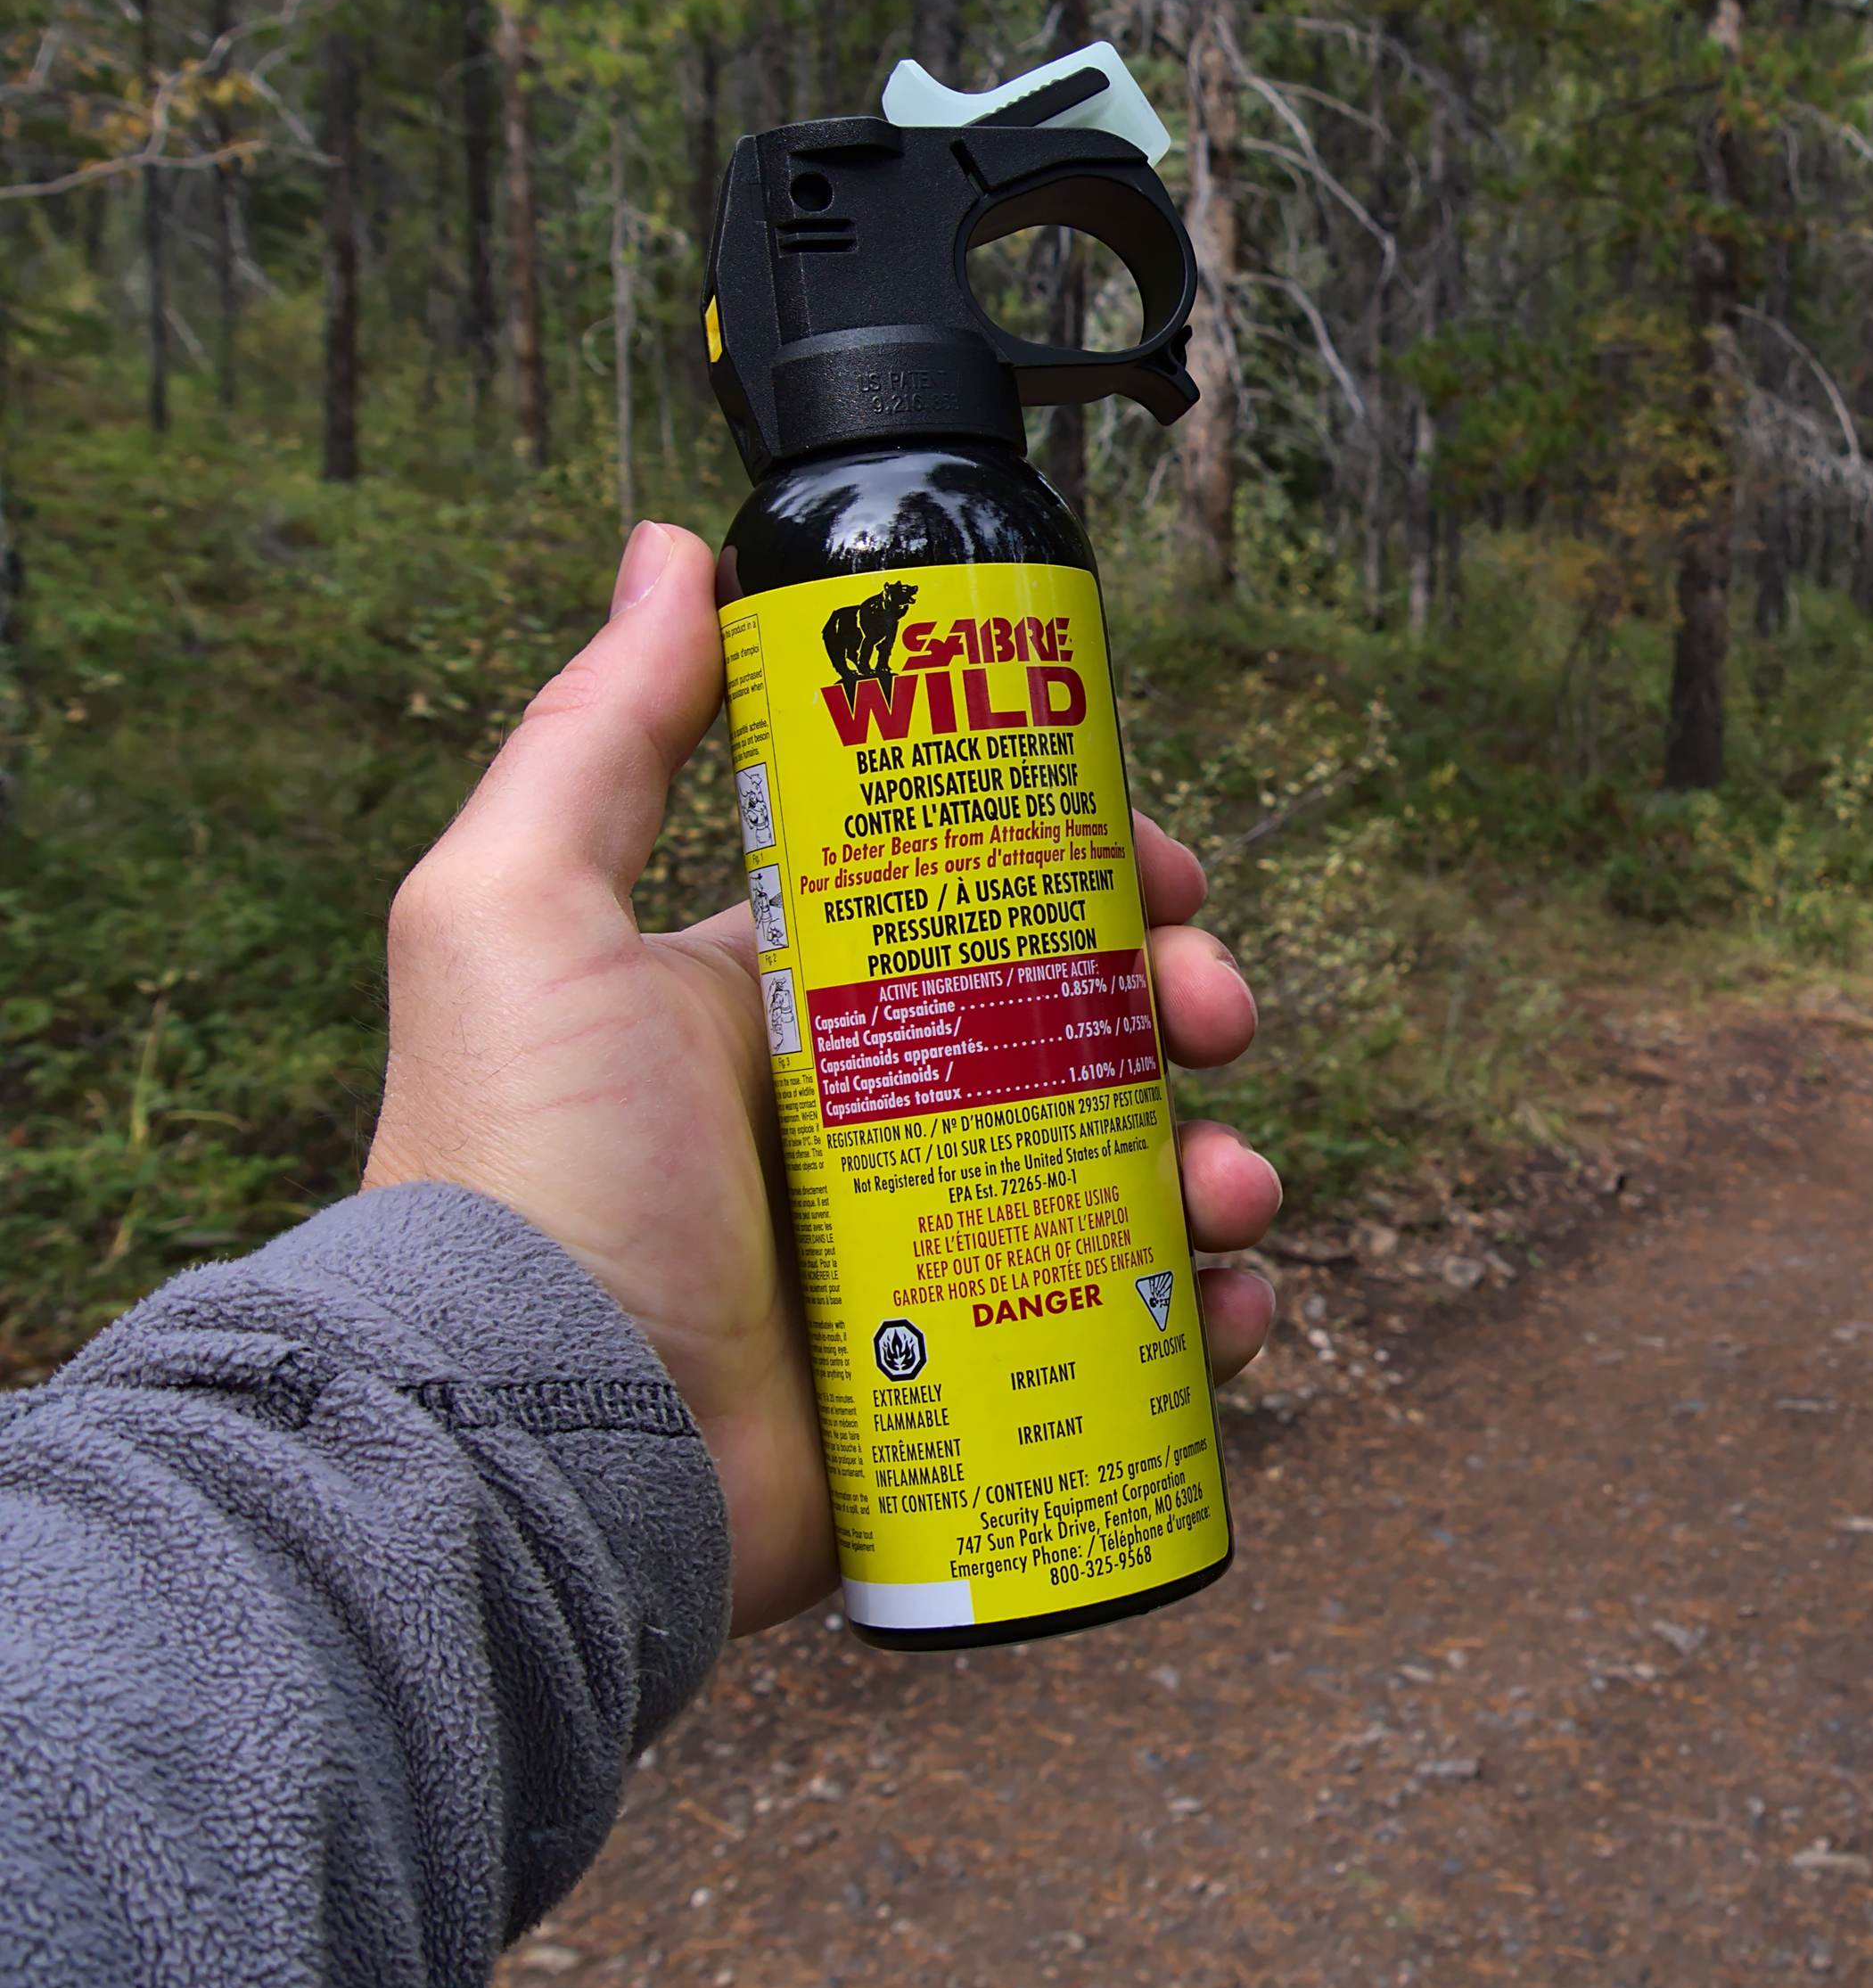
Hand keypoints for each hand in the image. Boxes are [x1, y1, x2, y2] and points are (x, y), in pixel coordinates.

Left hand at [365, 520, 1280, 1634]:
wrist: (532, 1441)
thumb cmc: (528, 1171)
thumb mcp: (523, 914)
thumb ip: (599, 732)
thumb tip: (672, 546)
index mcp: (792, 1010)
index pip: (980, 908)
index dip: (1093, 877)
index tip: (1166, 873)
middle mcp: (869, 1125)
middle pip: (1082, 1035)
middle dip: (1179, 1009)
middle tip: (1217, 1018)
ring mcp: (924, 1262)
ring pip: (1128, 1182)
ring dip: (1219, 1163)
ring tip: (1233, 1186)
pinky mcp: (962, 1389)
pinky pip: (1131, 1343)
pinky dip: (1210, 1319)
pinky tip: (1233, 1306)